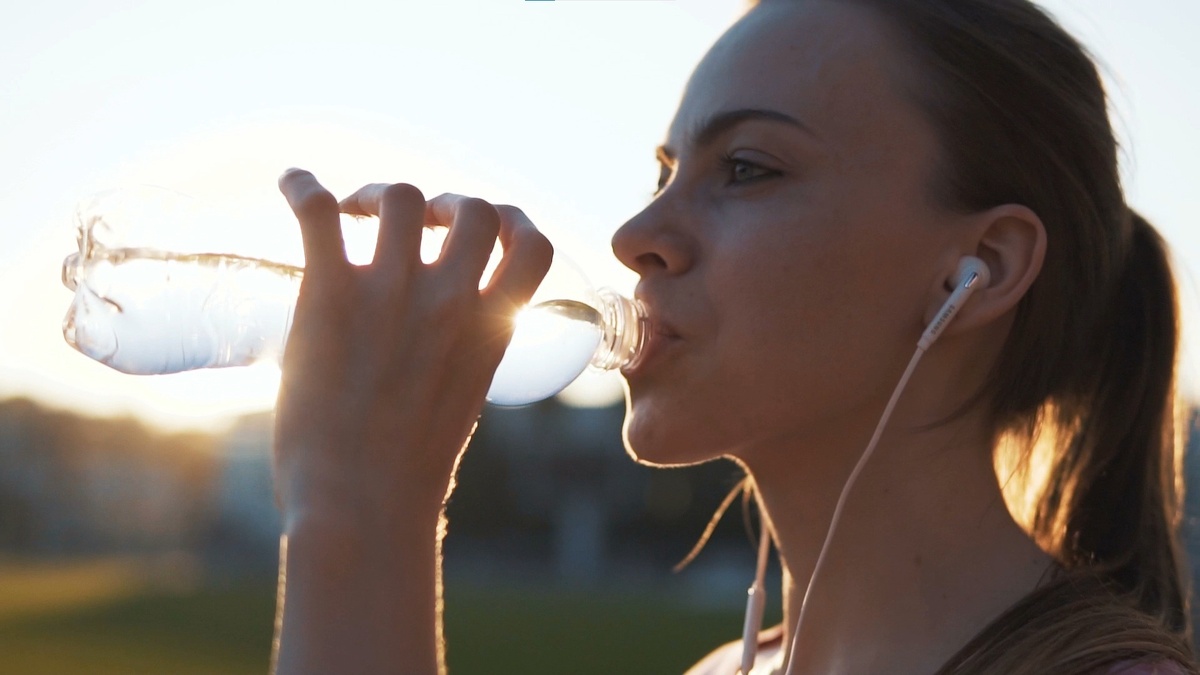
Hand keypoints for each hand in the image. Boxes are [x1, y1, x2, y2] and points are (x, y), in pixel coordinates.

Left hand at [273, 169, 552, 525]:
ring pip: (404, 196)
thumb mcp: (461, 406)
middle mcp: (452, 301)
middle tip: (416, 224)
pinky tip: (293, 183)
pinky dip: (303, 187)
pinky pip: (319, 210)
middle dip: (449, 203)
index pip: (532, 248)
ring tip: (359, 214)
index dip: (516, 222)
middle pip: (474, 209)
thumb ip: (457, 364)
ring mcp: (393, 291)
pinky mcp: (330, 293)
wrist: (362, 505)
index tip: (489, 227)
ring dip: (383, 196)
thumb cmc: (408, 477)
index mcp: (492, 330)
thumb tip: (427, 358)